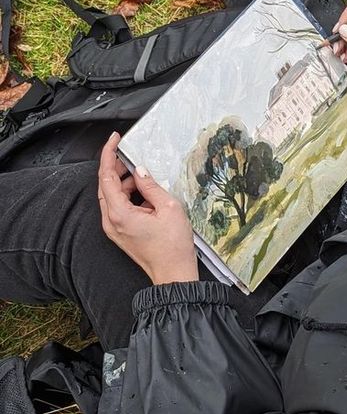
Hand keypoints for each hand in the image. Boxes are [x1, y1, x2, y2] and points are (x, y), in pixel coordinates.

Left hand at [98, 132, 197, 284]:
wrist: (173, 273)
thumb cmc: (173, 246)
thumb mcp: (169, 207)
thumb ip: (151, 185)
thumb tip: (141, 170)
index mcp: (119, 213)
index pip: (106, 176)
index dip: (109, 154)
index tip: (114, 139)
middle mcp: (111, 221)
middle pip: (105, 185)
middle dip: (117, 168)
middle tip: (131, 156)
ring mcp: (114, 228)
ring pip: (112, 196)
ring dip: (125, 183)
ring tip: (145, 179)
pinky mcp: (120, 233)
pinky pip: (118, 207)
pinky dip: (128, 196)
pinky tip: (146, 195)